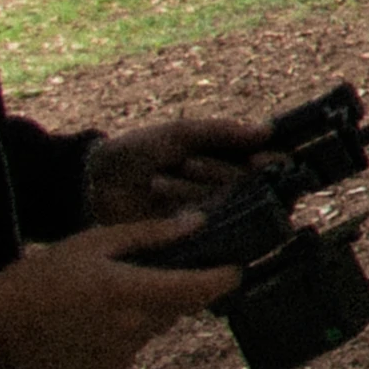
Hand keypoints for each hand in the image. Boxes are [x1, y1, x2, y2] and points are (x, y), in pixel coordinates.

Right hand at [0, 221, 239, 368]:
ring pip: (161, 323)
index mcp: (132, 292)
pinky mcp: (112, 368)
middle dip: (181, 286)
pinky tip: (98, 315)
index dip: (226, 278)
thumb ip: (150, 234)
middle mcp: (135, 327)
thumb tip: (197, 222)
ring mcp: (124, 352)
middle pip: (183, 305)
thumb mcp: (94, 242)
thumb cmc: (42, 275)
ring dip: (153, 306)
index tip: (237, 266)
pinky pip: (138, 342)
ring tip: (114, 289)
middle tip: (161, 266)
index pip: (200, 289)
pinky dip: (131, 326)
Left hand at [87, 114, 274, 221]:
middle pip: (252, 187)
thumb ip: (222, 131)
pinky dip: (186, 213)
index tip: (261, 160)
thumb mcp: (180, 133)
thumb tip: (267, 131)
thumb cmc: (139, 152)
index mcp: (230, 160)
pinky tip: (163, 199)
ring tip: (159, 182)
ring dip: (195, 190)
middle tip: (187, 165)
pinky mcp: (192, 237)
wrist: (95, 183)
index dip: (272, 163)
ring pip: (229, 206)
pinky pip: (208, 229)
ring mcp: (211, 215)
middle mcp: (228, 189)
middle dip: (220, 174)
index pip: (272, 164)